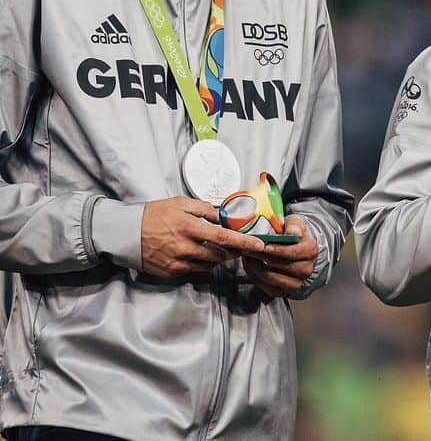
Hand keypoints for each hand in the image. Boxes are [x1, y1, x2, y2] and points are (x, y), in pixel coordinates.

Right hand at [141, 196, 265, 277]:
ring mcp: (178, 262)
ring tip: (218, 248)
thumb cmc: (154, 214)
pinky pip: (195, 270)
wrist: (125, 232)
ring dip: (218, 258)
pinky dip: (202, 263)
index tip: (260, 245)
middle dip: (234, 252)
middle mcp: (185, 247)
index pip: (224, 238)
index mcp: (190, 227)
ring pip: (209, 265)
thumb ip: (205, 209)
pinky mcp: (171, 272)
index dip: (244, 243)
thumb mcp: (181, 203)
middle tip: (240, 246)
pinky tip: (199, 254)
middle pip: (220, 255)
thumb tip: (224, 216)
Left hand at [241, 215, 318, 297]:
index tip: (261, 245)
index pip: (291, 252)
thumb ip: (294, 225)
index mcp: (310, 251)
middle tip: (247, 248)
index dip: (275, 250)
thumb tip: (293, 233)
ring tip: (246, 256)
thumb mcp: (295, 223)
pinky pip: (265, 287)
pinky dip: (254, 276)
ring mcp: (296, 282)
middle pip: (279, 265)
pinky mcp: (284, 292)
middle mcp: (306, 269)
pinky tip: (250, 266)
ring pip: (270, 277)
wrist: (295, 249)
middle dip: (261, 256)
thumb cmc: (292, 234)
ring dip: (254, 267)